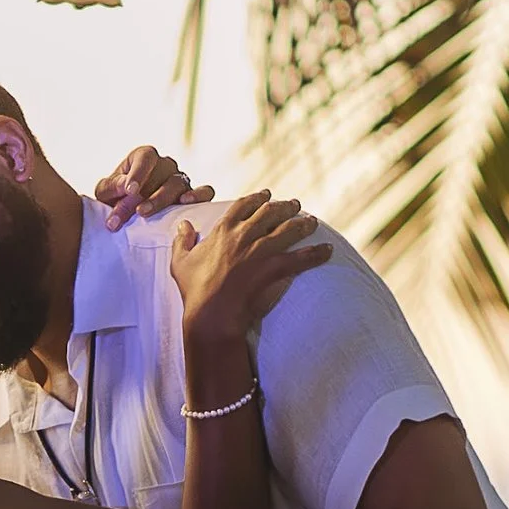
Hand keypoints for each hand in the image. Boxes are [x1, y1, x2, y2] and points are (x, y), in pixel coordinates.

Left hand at [95, 141, 212, 225]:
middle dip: (142, 197)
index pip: (146, 157)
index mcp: (145, 157)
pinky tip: (185, 203)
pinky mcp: (194, 195)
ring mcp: (181, 179)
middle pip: (159, 176)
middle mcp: (165, 165)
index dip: (138, 173)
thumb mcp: (105, 192)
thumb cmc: (115, 199)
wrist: (127, 215)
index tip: (129, 190)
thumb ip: (111, 186)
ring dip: (161, 199)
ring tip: (144, 213)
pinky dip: (199, 196)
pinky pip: (205, 191)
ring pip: (177, 184)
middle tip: (130, 213)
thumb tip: (124, 186)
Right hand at [170, 192, 326, 349]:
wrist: (211, 313)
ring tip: (312, 221)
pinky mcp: (275, 268)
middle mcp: (244, 235)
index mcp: (223, 231)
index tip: (266, 194)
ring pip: (289, 229)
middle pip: (270, 212)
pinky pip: (302, 257)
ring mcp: (261, 250)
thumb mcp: (180, 263)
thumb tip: (182, 224)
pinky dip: (317, 253)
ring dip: (303, 224)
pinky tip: (328, 250)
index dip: (256, 198)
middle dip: (285, 206)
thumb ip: (182, 241)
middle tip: (295, 204)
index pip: (243, 206)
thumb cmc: (195, 290)